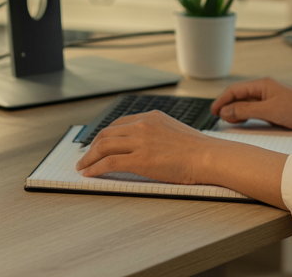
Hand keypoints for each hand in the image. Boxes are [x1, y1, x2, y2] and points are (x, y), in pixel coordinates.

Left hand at [76, 110, 222, 182]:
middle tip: (86, 156)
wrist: (209, 156)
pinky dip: (95, 168)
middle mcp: (143, 125)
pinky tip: (90, 173)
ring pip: (103, 147)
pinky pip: (109, 163)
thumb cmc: (198, 149)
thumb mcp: (174, 130)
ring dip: (89, 158)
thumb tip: (145, 145)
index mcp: (152, 117)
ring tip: (83, 166)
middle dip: (92, 146)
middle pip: (107, 133)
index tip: (97, 143)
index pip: (119, 123)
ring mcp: (140, 142)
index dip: (104, 135)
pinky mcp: (139, 160)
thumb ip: (156, 133)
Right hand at [211, 77, 291, 129]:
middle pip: (238, 95)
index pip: (234, 90)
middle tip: (222, 119)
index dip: (221, 100)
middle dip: (228, 106)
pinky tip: (244, 121)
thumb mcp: (269, 111)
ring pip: (245, 102)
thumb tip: (226, 110)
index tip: (213, 111)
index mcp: (262, 85)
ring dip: (236, 111)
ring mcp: (268, 97)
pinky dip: (245, 114)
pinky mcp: (273, 105)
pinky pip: (253, 108)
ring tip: (231, 121)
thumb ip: (246, 110)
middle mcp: (264, 88)